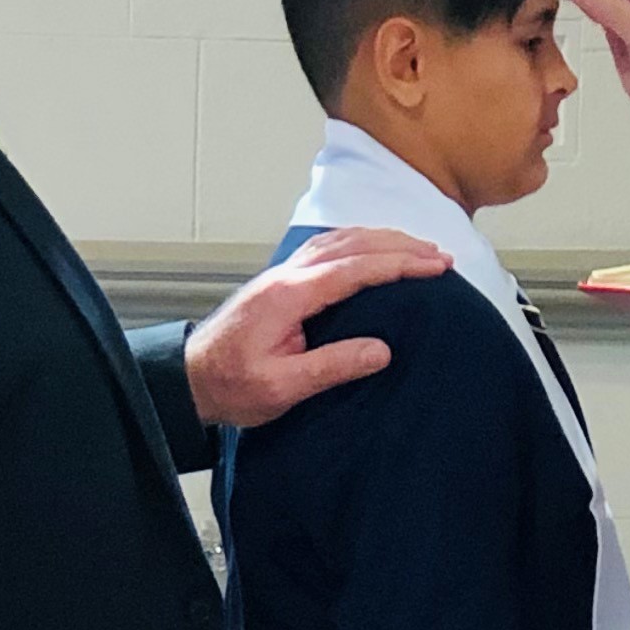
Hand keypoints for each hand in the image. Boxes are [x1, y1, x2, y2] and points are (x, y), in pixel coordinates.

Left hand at [184, 228, 452, 430]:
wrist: (189, 379)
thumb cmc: (230, 387)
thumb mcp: (283, 388)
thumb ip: (332, 366)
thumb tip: (382, 350)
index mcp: (289, 296)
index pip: (355, 268)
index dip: (399, 264)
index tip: (434, 266)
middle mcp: (286, 276)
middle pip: (352, 245)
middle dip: (400, 246)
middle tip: (440, 256)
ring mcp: (282, 275)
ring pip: (339, 241)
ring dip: (382, 240)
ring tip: (419, 248)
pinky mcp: (280, 282)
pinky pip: (326, 249)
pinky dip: (359, 243)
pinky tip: (375, 249)